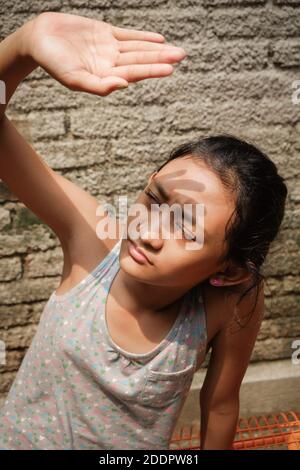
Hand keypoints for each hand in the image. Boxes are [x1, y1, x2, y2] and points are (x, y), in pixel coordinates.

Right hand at [22, 12, 186, 95]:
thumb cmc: (53, 63)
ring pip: (138, 48)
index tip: (170, 69)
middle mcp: (111, 64)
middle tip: (183, 55)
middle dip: (162, 59)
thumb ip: (99, 86)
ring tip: (177, 51)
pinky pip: (128, 35)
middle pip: (141, 60)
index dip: (152, 70)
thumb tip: (124, 85)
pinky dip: (143, 37)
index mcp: (106, 76)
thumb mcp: (75, 79)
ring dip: (157, 49)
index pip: (134, 73)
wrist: (39, 39)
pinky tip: (158, 39)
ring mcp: (109, 48)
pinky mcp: (104, 33)